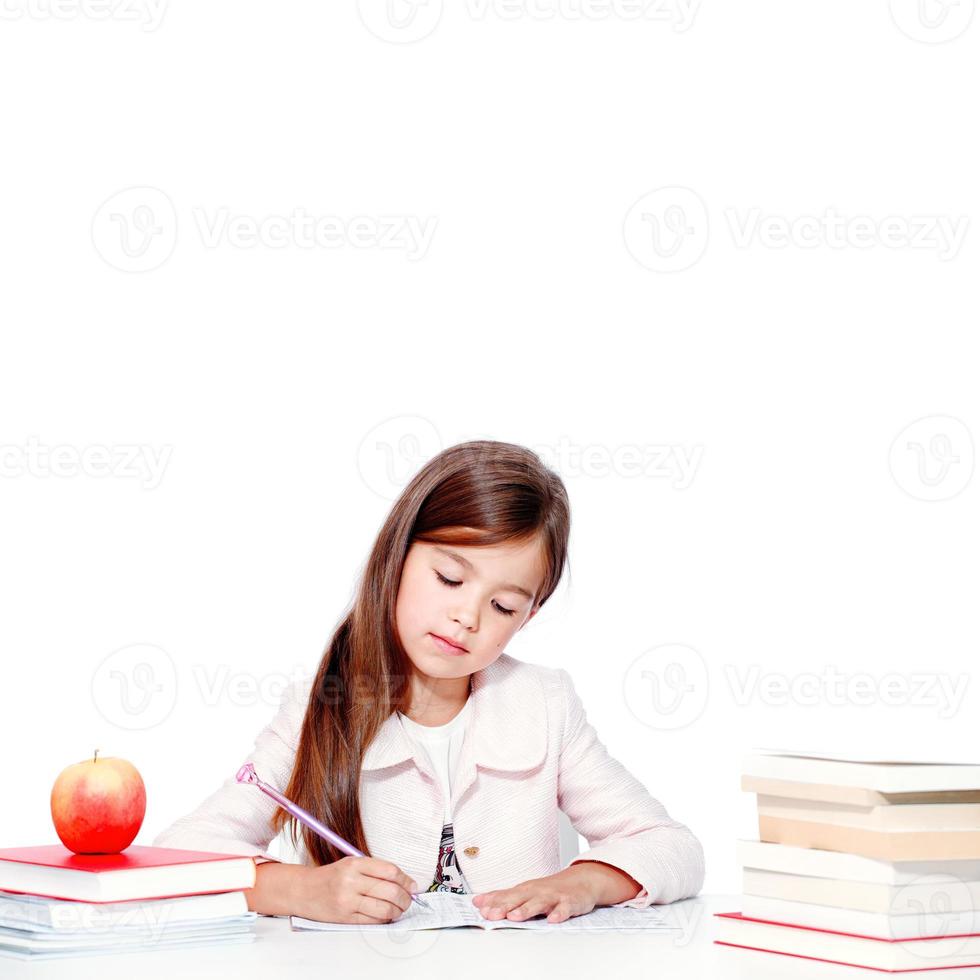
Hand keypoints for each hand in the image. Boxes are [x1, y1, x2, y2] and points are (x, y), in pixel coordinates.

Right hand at [296, 856, 419, 924]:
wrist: (304, 891)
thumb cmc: (332, 876)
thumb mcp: (352, 863)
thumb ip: (376, 870)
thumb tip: (406, 882)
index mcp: (355, 863)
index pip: (390, 871)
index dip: (406, 880)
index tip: (412, 886)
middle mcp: (351, 881)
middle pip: (390, 891)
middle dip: (405, 898)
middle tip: (409, 900)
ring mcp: (348, 901)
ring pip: (384, 909)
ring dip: (397, 911)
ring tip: (399, 909)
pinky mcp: (345, 918)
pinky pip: (373, 921)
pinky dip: (384, 919)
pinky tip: (385, 915)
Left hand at [471, 869, 597, 923]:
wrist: (581, 880)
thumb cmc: (550, 889)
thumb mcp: (526, 892)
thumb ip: (503, 898)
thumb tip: (479, 902)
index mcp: (525, 890)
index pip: (506, 895)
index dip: (492, 902)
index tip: (478, 907)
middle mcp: (537, 892)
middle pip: (518, 899)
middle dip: (504, 906)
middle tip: (490, 914)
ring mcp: (553, 896)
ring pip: (539, 903)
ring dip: (526, 910)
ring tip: (514, 916)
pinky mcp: (569, 902)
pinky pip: (564, 909)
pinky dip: (559, 914)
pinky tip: (553, 919)